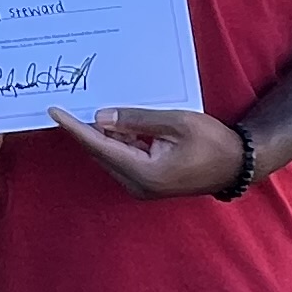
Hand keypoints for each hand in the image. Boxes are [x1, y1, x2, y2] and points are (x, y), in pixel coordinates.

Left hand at [49, 104, 248, 201]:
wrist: (237, 165)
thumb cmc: (212, 142)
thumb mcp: (176, 123)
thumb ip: (137, 120)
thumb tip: (101, 118)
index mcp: (145, 173)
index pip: (100, 146)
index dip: (75, 128)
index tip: (54, 112)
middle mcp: (138, 185)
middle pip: (101, 152)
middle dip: (83, 129)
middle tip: (65, 104)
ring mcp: (142, 186)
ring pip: (111, 155)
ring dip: (101, 134)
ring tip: (85, 107)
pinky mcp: (147, 182)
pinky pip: (124, 158)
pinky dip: (117, 141)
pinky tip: (113, 122)